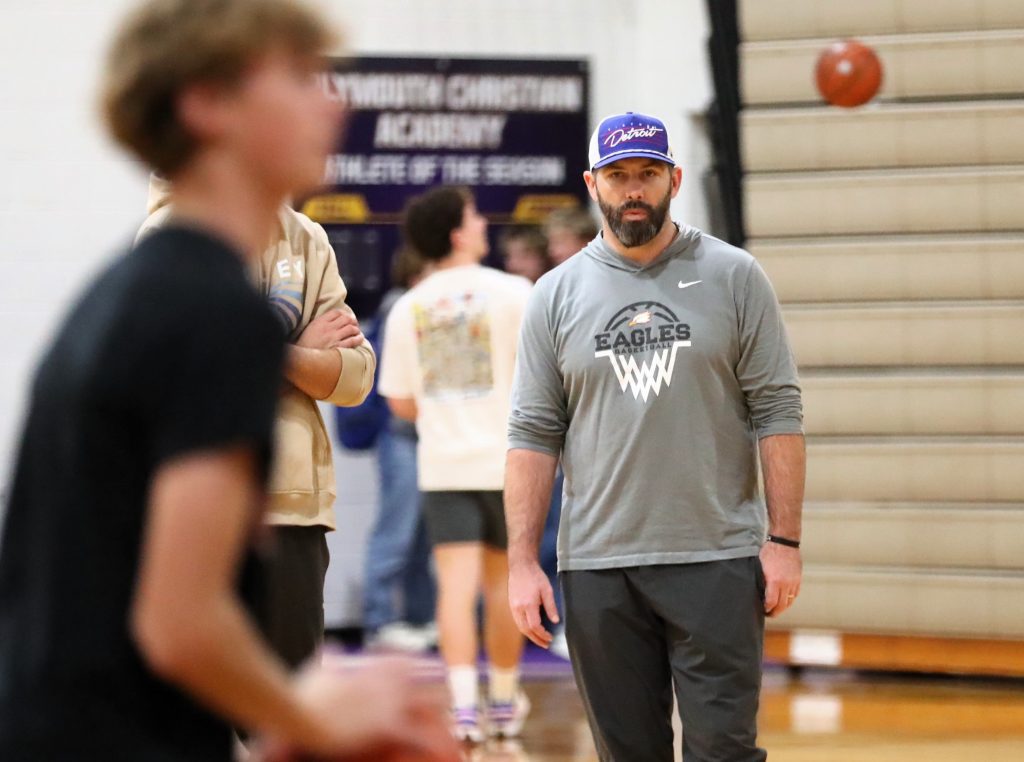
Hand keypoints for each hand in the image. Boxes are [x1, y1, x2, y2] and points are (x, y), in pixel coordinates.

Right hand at [262, 654, 459, 760]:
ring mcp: (389, 703)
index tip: (432, 668)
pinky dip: (431, 740)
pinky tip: (441, 745)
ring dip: (442, 710)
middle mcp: (387, 682)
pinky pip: (418, 734)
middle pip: (426, 679)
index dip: (421, 664)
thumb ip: (329, 657)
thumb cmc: (305, 693)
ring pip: (430, 702)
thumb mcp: (318, 668)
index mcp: (372, 668)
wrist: (300, 715)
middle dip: (439, 687)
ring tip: (453, 719)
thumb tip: (332, 647)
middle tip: (447, 697)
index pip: (406, 660)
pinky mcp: (387, 726)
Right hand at [296, 309, 363, 349]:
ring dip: (356, 329)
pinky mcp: (338, 348)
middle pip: (346, 318)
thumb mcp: (310, 329)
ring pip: (351, 328)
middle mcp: (327, 328)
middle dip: (353, 320)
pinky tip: (359, 338)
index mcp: (319, 322)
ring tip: (357, 332)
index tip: (347, 317)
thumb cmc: (304, 346)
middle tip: (355, 324)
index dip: (344, 313)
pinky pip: (352, 341)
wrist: (301, 360)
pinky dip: (358, 338)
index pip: (336, 312)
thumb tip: (334, 321)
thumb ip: (321, 323)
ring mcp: (333, 338)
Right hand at [508, 560, 558, 647]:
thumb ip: (551, 607)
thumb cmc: (535, 576)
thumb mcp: (547, 590)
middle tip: (546, 644)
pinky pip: (518, 621)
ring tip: (540, 640)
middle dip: (536, 639)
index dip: (543, 635)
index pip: (534, 626)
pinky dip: (525, 628)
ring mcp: (513, 607)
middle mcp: (518, 608)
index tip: (551, 638)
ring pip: (520, 627)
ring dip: (530, 635)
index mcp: (528, 604)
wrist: (521, 566)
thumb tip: (556, 621)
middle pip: (526, 630)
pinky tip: (532, 630)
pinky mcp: (512, 605)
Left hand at [759, 541, 801, 616]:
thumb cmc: (770, 552)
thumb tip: (759, 592)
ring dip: (783, 607)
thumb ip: (761, 580)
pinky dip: (789, 599)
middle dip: (775, 612)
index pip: (771, 602)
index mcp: (775, 581)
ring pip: (790, 601)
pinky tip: (784, 600)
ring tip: (776, 609)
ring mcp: (794, 582)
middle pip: (782, 605)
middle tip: (769, 614)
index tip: (763, 610)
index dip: (767, 609)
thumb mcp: (761, 566)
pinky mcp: (798, 579)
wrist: (784, 542)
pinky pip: (795, 594)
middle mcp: (786, 583)